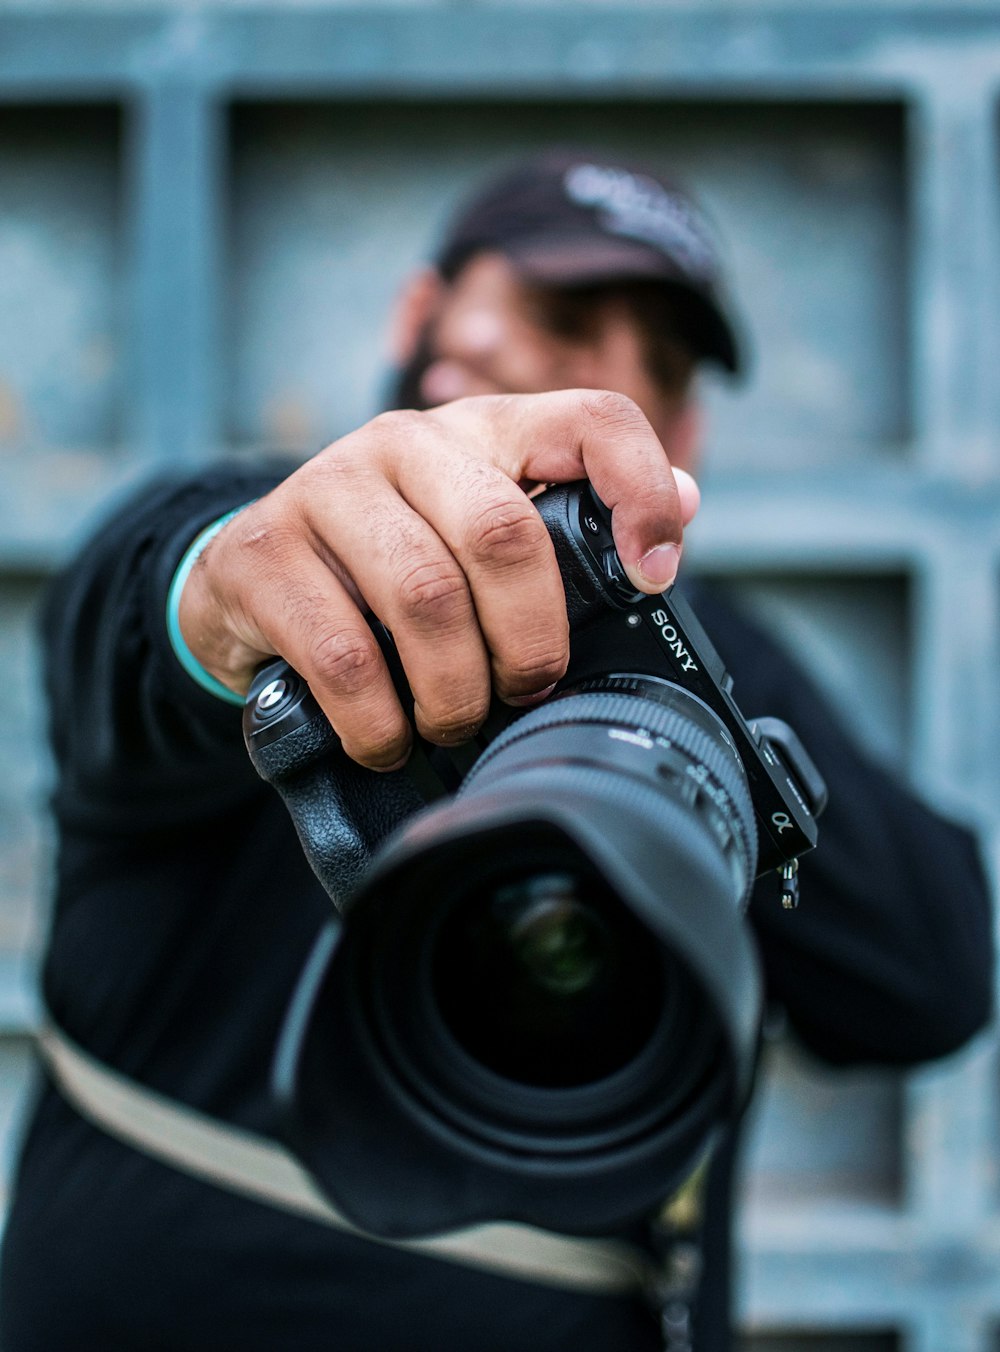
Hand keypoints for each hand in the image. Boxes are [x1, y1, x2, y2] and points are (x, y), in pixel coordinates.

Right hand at [179, 391, 699, 768]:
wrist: (249, 581)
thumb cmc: (390, 567)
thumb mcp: (477, 535)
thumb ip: (569, 528)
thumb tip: (680, 511)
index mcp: (483, 432)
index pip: (589, 419)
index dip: (639, 490)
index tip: (652, 576)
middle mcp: (406, 443)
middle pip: (505, 534)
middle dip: (530, 640)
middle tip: (522, 690)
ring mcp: (325, 486)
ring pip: (426, 597)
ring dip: (454, 690)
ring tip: (454, 723)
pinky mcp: (260, 550)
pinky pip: (343, 652)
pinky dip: (380, 720)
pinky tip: (387, 738)